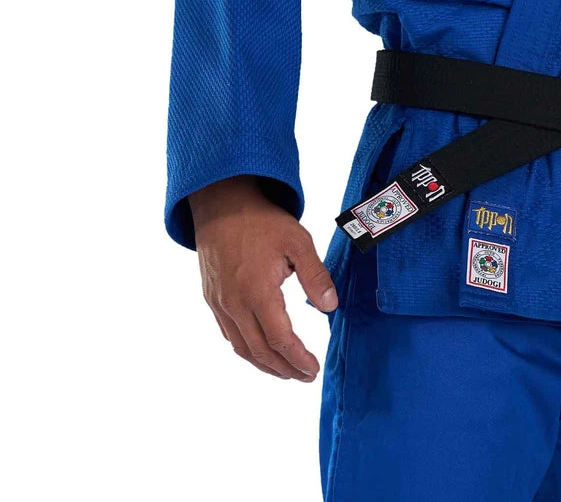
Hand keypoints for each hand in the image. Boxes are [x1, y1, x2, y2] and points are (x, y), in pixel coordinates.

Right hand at [189, 175, 337, 380]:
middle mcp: (234, 304)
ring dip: (264, 364)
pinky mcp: (211, 299)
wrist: (222, 205)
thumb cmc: (262, 221)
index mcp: (257, 293)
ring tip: (285, 371)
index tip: (313, 369)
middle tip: (304, 376)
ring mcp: (219, 304)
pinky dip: (246, 350)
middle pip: (260, 351)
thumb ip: (316, 276)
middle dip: (284, 369)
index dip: (298, 359)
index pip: (280, 340)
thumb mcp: (298, 242)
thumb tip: (330, 307)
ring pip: (241, 347)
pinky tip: (260, 350)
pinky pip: (228, 334)